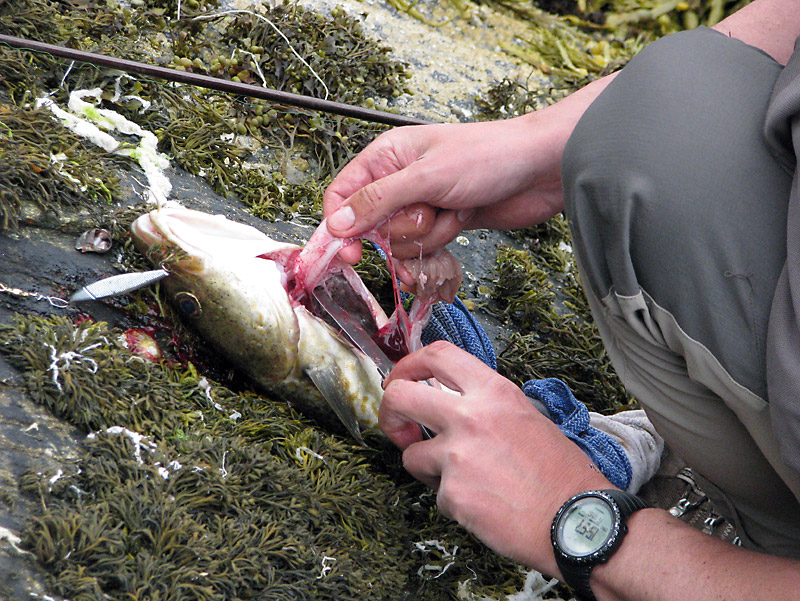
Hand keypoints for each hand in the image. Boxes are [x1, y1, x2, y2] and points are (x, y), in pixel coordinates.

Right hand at [323, 113, 569, 264]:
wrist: (542, 169)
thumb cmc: (489, 157)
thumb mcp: (426, 176)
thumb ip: (379, 201)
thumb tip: (337, 223)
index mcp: (386, 156)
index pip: (342, 195)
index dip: (341, 227)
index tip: (353, 253)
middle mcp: (399, 180)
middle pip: (373, 227)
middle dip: (403, 230)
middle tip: (430, 212)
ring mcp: (422, 204)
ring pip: (402, 242)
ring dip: (430, 236)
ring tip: (455, 210)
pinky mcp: (443, 223)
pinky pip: (425, 249)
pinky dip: (441, 245)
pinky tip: (460, 224)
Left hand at [379, 341, 611, 573]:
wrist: (577, 521)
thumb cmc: (560, 473)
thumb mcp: (525, 417)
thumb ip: (484, 405)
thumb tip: (448, 401)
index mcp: (493, 392)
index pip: (437, 355)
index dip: (410, 365)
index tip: (403, 380)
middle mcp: (470, 417)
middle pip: (400, 395)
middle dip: (389, 412)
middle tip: (398, 427)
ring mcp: (457, 456)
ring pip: (412, 455)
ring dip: (428, 469)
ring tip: (464, 479)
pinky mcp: (452, 494)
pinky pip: (436, 494)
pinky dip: (454, 501)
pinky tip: (483, 504)